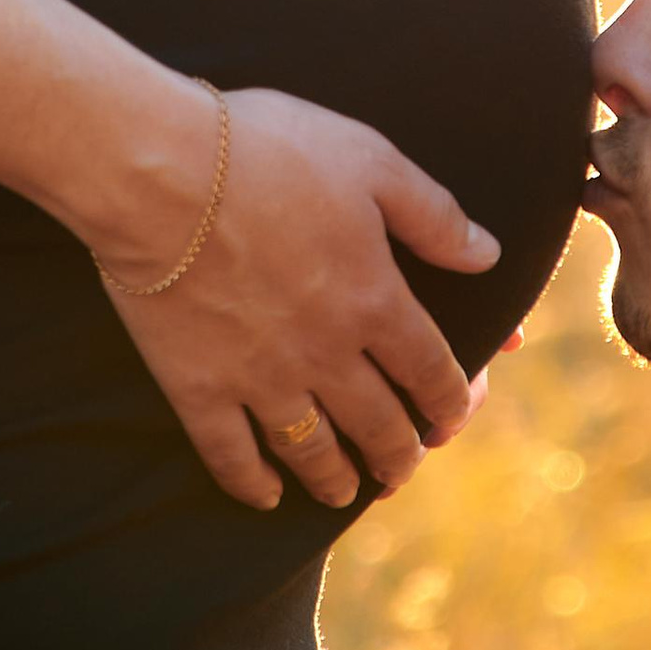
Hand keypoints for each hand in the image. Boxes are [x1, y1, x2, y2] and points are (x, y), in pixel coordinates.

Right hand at [92, 84, 499, 512]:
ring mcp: (260, 378)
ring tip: (346, 493)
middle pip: (376, 424)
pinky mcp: (198, 387)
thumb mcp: (370, 161)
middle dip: (398, 455)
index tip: (452, 420)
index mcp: (375, 300)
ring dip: (336, 480)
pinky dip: (252, 483)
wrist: (162, 172)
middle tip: (402, 469)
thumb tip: (488, 255)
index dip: (449, 402)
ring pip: (312, 451)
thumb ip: (434, 215)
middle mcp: (327, 354)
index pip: (430, 372)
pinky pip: (231, 454)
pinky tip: (266, 497)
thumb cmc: (269, 151)